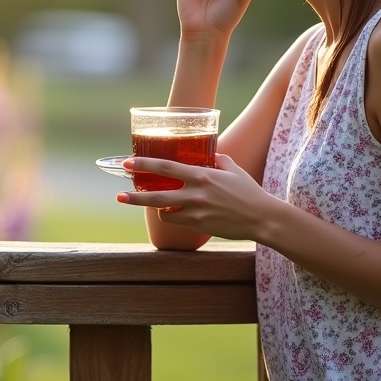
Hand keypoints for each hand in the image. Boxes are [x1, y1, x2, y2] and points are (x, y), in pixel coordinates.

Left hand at [116, 153, 276, 240]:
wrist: (262, 218)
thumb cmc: (249, 191)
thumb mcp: (232, 169)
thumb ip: (217, 160)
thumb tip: (207, 154)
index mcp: (202, 175)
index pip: (166, 168)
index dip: (145, 165)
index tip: (128, 163)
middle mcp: (196, 193)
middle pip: (157, 195)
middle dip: (135, 196)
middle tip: (119, 195)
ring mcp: (197, 212)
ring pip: (165, 211)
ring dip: (156, 207)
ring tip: (151, 202)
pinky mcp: (199, 226)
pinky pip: (177, 220)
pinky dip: (172, 216)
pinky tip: (172, 212)